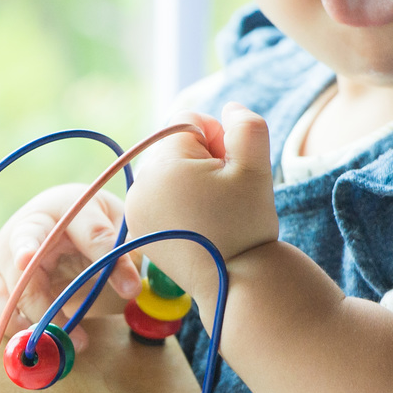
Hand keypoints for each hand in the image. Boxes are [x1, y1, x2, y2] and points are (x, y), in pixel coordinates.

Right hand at [0, 184, 141, 334]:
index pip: (90, 232)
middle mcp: (28, 225)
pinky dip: (16, 327)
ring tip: (70, 342)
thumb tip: (138, 277)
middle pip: (34, 255)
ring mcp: (5, 251)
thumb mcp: (113, 227)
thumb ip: (125, 247)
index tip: (131, 289)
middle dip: (50, 291)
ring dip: (42, 318)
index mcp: (66, 206)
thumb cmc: (86, 225)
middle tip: (73, 326)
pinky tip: (41, 341)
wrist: (50, 224)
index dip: (109, 259)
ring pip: (16, 287)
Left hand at [122, 106, 278, 296]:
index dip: (217, 138)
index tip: (231, 168)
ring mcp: (136, 210)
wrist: (231, 284)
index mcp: (163, 164)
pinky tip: (200, 226)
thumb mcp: (257, 168)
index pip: (188, 123)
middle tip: (225, 195)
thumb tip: (229, 109)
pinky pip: (160, 200)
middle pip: (175, 149)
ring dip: (192, 183)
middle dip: (203, 161)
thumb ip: (247, 127)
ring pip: (168, 175)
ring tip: (214, 212)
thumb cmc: (246, 225)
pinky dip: (180, 205)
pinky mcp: (139, 231)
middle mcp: (140, 184)